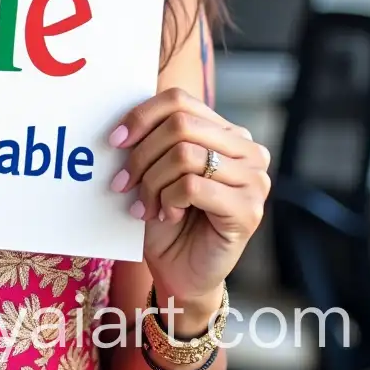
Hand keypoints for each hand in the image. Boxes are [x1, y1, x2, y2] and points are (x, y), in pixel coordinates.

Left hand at [110, 87, 270, 316]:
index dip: (141, 116)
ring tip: (146, 204)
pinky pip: (192, 186)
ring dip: (152, 181)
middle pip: (180, 124)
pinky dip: (167, 200)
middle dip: (142, 153)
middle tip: (123, 182)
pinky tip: (167, 215)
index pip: (179, 100)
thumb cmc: (165, 214)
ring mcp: (254, 179)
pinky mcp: (248, 210)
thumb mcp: (155, 166)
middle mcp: (247, 150)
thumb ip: (152, 136)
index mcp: (226, 131)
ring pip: (184, 155)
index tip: (114, 141)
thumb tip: (122, 118)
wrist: (180, 269)